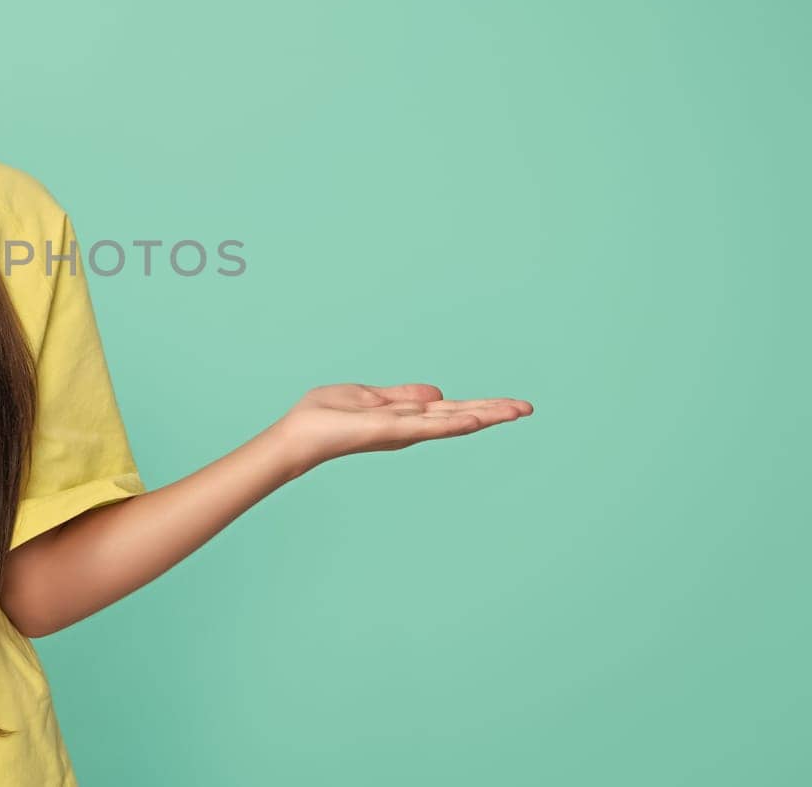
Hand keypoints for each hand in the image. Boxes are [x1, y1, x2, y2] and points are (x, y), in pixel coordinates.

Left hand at [268, 383, 533, 468]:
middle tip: (530, 408)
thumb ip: (403, 396)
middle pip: (460, 416)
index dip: (482, 406)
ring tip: (516, 411)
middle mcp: (410, 427)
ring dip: (483, 415)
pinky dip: (451, 422)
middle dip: (494, 412)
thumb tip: (438, 393)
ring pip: (451, 421)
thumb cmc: (325, 417)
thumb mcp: (369, 397)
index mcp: (406, 416)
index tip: (514, 405)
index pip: (451, 409)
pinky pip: (425, 426)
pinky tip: (475, 418)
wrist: (299, 436)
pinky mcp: (389, 431)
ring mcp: (402, 431)